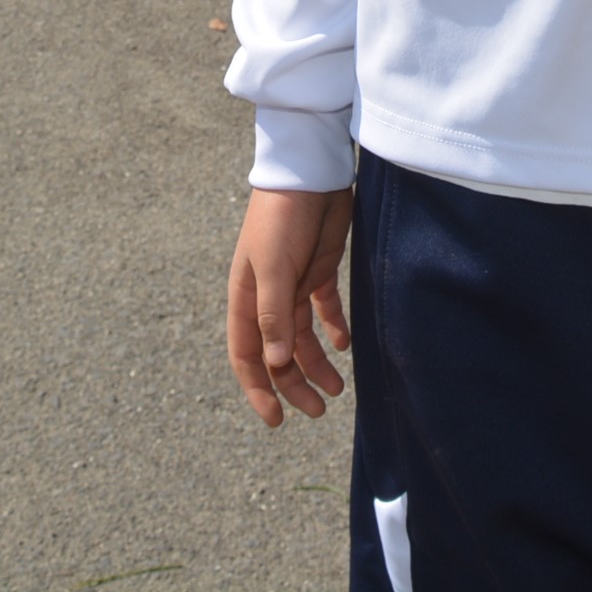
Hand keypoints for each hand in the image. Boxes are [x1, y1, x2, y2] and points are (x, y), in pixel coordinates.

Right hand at [227, 186, 352, 427]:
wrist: (310, 171)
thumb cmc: (282, 217)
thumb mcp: (274, 266)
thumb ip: (274, 314)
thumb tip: (277, 362)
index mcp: (246, 296)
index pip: (247, 355)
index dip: (259, 389)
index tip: (277, 420)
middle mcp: (267, 295)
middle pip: (278, 351)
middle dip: (294, 384)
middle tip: (319, 410)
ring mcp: (294, 282)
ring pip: (302, 336)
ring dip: (317, 362)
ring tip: (337, 389)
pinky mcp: (319, 268)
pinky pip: (324, 308)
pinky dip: (333, 328)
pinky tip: (345, 345)